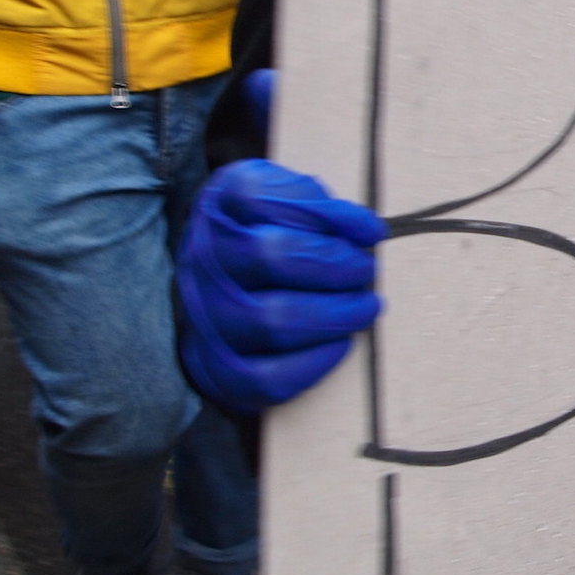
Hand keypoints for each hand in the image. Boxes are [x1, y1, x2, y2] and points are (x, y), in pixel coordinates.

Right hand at [176, 158, 388, 410]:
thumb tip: (366, 231)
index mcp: (221, 206)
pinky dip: (310, 365)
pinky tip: (339, 346)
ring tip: (363, 307)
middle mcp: (204, 258)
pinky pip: (261, 377)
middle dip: (335, 266)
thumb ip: (318, 204)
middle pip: (270, 257)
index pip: (260, 199)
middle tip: (367, 271)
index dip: (324, 215)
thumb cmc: (264, 235)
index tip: (370, 231)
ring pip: (270, 320)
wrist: (218, 287)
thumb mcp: (284, 197)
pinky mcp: (214, 366)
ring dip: (333, 315)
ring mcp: (204, 314)